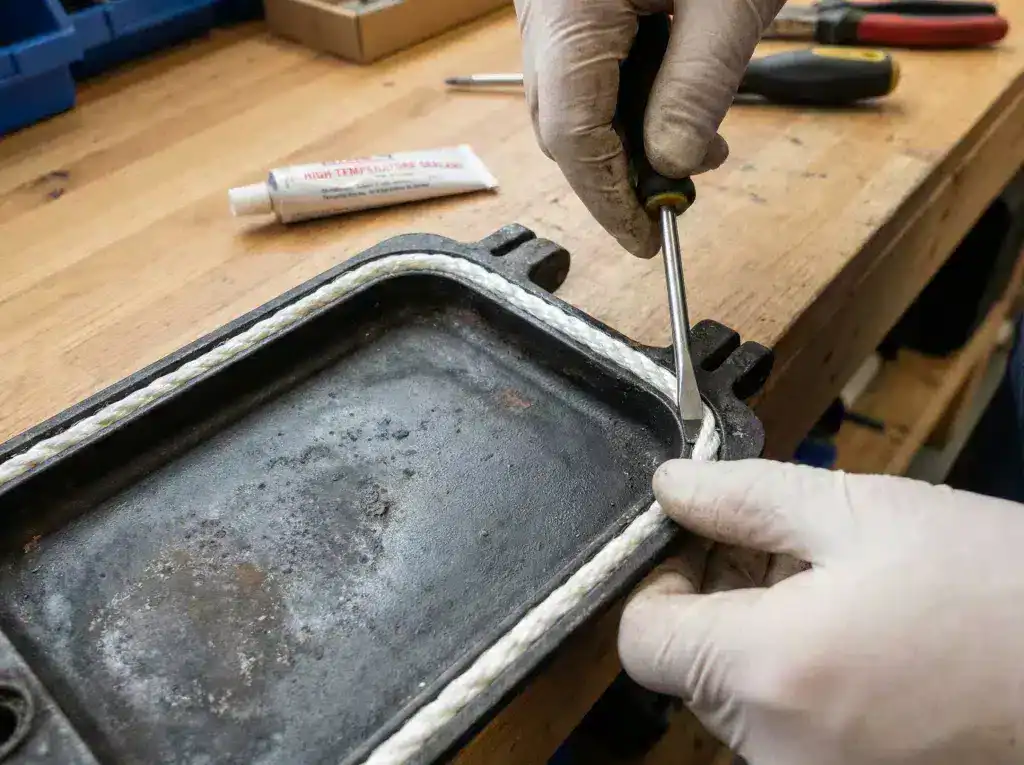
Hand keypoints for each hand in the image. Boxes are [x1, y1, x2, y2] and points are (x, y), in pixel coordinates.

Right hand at [512, 0, 785, 258]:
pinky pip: (583, 71)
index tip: (645, 238)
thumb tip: (673, 165)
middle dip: (621, 172)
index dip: (608, 198)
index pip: (572, 134)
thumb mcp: (727, 2)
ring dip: (628, 137)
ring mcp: (549, 6)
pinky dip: (625, 101)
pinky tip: (674, 102)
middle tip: (679, 194)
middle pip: (563, 124)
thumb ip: (697, 86)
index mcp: (567, 10)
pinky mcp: (567, 3)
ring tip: (695, 144)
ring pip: (571, 102)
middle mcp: (543, 12)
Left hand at [618, 459, 1023, 764]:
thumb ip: (743, 498)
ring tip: (834, 591)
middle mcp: (773, 749)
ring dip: (760, 637)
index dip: (660, 580)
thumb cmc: (991, 588)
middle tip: (784, 551)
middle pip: (689, 666)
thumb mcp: (860, 512)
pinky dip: (795, 681)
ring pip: (735, 697)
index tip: (703, 543)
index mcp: (766, 672)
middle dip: (719, 599)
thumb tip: (670, 488)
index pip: (641, 638)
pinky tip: (854, 638)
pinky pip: (781, 729)